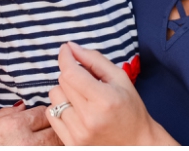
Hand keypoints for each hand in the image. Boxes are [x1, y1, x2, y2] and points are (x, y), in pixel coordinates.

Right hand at [0, 103, 61, 145]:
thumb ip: (8, 113)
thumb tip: (24, 106)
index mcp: (14, 124)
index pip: (43, 113)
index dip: (46, 114)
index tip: (44, 117)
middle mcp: (25, 141)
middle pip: (55, 131)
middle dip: (55, 129)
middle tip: (52, 130)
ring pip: (55, 146)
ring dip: (54, 143)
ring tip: (48, 141)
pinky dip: (47, 149)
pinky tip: (42, 147)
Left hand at [46, 42, 177, 145]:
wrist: (137, 143)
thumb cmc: (131, 109)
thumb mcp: (119, 79)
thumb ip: (94, 60)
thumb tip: (71, 47)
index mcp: (104, 100)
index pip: (71, 73)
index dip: (65, 57)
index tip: (66, 50)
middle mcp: (89, 119)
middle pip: (62, 83)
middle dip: (71, 75)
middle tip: (86, 81)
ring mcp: (78, 134)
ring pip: (54, 98)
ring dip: (65, 92)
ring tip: (82, 98)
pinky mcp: (71, 143)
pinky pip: (51, 115)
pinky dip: (60, 108)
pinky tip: (76, 111)